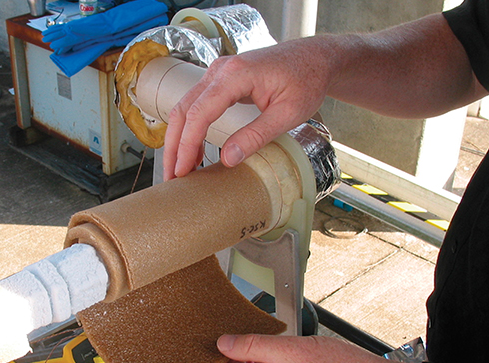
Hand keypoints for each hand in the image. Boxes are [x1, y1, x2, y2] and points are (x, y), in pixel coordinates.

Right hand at [162, 38, 331, 179]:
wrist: (315, 59)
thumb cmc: (307, 81)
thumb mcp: (288, 114)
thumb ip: (256, 135)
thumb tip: (228, 159)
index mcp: (236, 75)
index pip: (199, 113)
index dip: (187, 145)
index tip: (183, 170)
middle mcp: (221, 69)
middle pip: (184, 110)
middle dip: (174, 146)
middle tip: (172, 177)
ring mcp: (218, 72)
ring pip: (186, 107)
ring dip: (179, 139)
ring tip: (180, 169)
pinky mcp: (221, 80)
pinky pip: (197, 105)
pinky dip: (190, 129)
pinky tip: (194, 152)